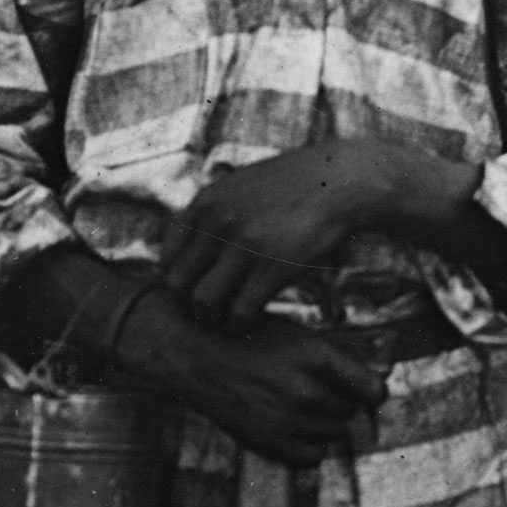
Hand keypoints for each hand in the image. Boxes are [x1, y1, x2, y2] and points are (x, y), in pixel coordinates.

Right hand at [153, 315, 387, 466]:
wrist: (197, 356)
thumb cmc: (250, 339)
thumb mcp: (297, 335)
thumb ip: (333, 359)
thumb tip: (371, 385)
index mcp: (317, 356)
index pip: (373, 390)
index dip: (373, 393)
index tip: (368, 393)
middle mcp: (306, 390)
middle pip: (350, 412)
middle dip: (341, 403)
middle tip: (319, 392)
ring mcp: (287, 419)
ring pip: (333, 434)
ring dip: (324, 424)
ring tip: (300, 406)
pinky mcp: (268, 441)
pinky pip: (312, 456)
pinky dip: (309, 446)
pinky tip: (294, 428)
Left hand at [159, 147, 385, 327]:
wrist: (339, 181)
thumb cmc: (293, 186)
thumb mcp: (242, 186)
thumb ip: (214, 212)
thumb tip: (192, 244)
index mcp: (205, 203)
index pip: (166, 256)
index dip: (177, 280)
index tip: (195, 291)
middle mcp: (217, 224)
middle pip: (178, 283)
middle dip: (188, 305)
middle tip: (207, 314)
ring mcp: (244, 247)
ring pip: (204, 302)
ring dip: (212, 320)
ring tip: (226, 322)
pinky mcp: (273, 269)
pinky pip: (241, 312)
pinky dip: (240, 325)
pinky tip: (250, 323)